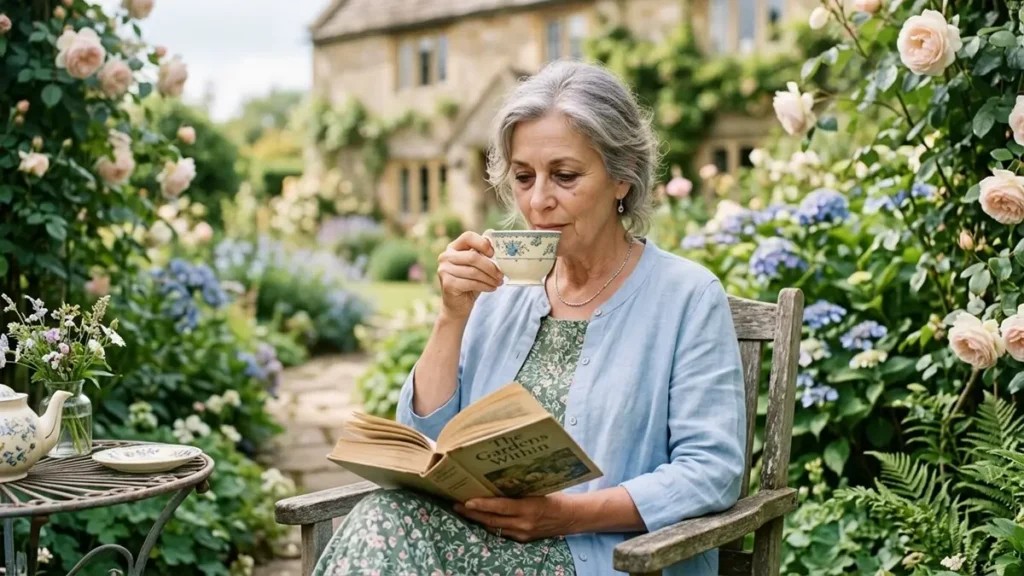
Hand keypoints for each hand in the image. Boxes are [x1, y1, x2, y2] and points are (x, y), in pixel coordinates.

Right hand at [437, 231, 503, 319]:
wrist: (457, 306)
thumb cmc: (469, 283)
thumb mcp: (476, 267)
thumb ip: (482, 255)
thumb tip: (495, 242)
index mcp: (453, 248)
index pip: (468, 237)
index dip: (482, 243)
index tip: (493, 253)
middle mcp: (445, 257)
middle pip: (473, 256)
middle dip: (491, 266)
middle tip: (501, 275)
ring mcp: (444, 270)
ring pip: (474, 271)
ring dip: (490, 278)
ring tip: (498, 282)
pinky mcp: (448, 283)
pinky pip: (472, 283)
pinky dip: (485, 286)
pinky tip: (492, 288)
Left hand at [453, 493, 578, 542]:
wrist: (571, 517)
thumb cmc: (555, 496)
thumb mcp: (539, 488)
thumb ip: (521, 487)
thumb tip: (500, 476)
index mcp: (529, 508)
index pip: (501, 507)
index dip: (482, 504)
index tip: (466, 500)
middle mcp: (523, 524)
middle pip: (492, 520)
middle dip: (472, 513)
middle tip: (455, 504)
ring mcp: (522, 533)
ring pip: (494, 528)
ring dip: (478, 519)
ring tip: (463, 510)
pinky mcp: (522, 539)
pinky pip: (501, 532)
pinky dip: (490, 524)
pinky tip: (480, 517)